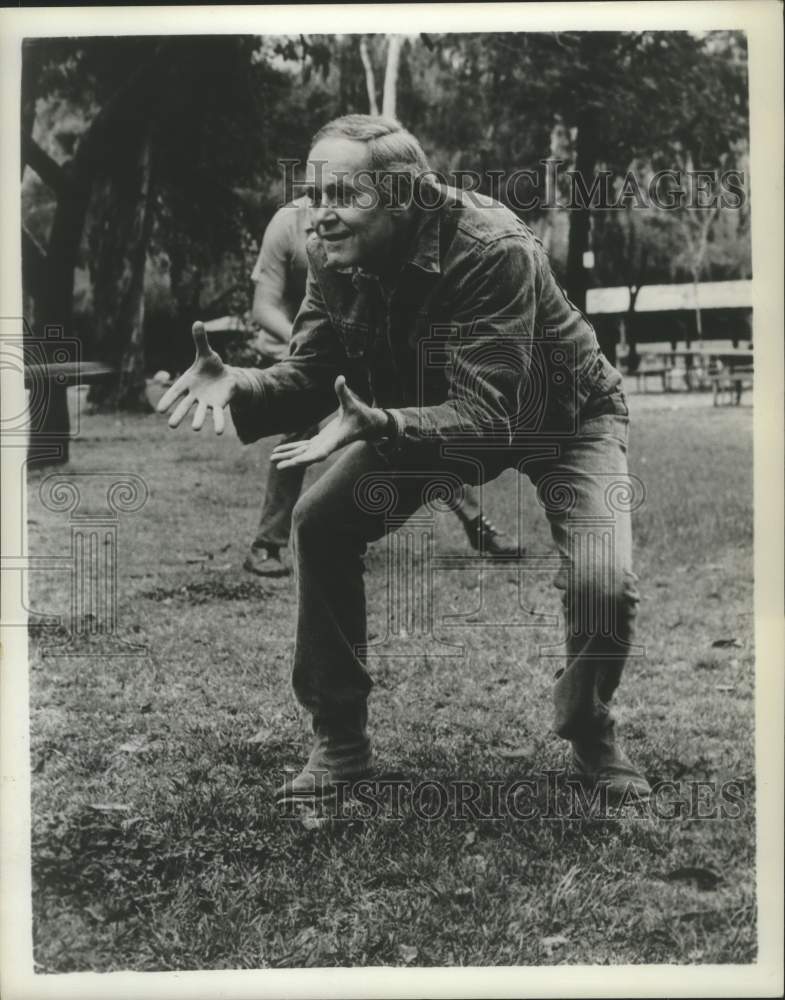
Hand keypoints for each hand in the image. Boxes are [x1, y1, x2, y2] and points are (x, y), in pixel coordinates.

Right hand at [156, 322, 235, 433]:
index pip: (176, 391)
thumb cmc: (211, 366)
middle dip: (178, 414)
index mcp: (188, 382)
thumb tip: (198, 322)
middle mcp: (194, 395)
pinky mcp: (218, 405)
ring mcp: (205, 402)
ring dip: (197, 420)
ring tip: (194, 428)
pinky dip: (217, 422)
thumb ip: (201, 341)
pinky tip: (218, 431)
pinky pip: (217, 415)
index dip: (168, 399)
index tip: (160, 410)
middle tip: (171, 425)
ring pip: (200, 412)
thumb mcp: (207, 353)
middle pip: (185, 406)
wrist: (224, 377)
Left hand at [271, 376, 386, 468]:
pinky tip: (280, 450)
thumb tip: (340, 377)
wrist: (369, 426)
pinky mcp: (321, 440)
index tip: (297, 462)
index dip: (308, 457)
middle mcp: (327, 445)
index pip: (321, 452)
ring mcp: (323, 444)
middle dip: (293, 460)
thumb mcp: (352, 403)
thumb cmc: (362, 415)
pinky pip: (304, 448)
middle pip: (308, 456)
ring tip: (272, 459)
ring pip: (303, 453)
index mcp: (335, 440)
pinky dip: (292, 449)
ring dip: (288, 456)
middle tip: (278, 465)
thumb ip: (344, 392)